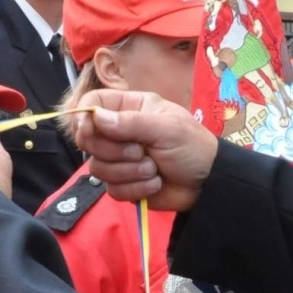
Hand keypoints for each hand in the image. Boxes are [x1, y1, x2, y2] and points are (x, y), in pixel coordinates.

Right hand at [73, 89, 218, 210]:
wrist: (208, 183)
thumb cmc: (192, 147)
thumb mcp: (166, 128)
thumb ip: (131, 122)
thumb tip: (96, 117)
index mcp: (129, 108)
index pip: (92, 103)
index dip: (83, 117)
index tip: (88, 130)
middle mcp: (120, 132)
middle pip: (88, 140)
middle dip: (114, 151)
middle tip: (141, 152)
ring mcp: (119, 159)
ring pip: (98, 168)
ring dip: (129, 172)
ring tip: (154, 169)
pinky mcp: (124, 184)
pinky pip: (112, 190)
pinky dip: (136, 189)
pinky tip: (155, 183)